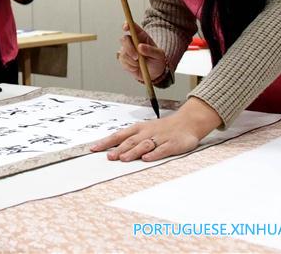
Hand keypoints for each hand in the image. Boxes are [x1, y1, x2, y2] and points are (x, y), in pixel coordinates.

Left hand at [89, 97, 221, 161]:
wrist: (187, 122)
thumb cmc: (162, 128)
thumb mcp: (144, 130)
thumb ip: (130, 140)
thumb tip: (111, 149)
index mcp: (139, 129)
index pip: (119, 135)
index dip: (106, 142)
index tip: (94, 149)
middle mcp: (147, 133)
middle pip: (131, 141)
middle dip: (119, 149)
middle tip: (109, 157)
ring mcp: (160, 138)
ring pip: (145, 145)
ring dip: (133, 152)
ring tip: (124, 159)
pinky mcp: (173, 144)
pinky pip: (163, 149)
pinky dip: (154, 154)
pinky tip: (147, 158)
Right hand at [117, 22, 166, 83]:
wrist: (154, 73)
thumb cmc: (157, 60)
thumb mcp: (158, 55)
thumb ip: (150, 50)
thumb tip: (140, 46)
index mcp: (141, 36)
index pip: (132, 27)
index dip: (127, 25)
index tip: (126, 27)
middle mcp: (132, 41)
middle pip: (124, 39)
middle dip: (129, 49)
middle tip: (136, 57)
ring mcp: (126, 49)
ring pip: (123, 52)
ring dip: (131, 60)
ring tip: (140, 64)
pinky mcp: (123, 58)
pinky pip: (122, 61)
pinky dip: (130, 66)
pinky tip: (136, 67)